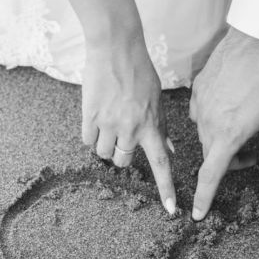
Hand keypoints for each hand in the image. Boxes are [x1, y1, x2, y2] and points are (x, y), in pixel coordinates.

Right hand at [82, 32, 175, 213]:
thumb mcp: (157, 99)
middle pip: (122, 162)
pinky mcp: (89, 116)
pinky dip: (91, 135)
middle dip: (122, 154)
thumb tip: (170, 151)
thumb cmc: (140, 72)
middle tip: (122, 137)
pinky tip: (96, 119)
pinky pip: (87, 141)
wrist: (115, 48)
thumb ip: (161, 128)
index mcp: (151, 125)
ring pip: (103, 154)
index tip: (171, 210)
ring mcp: (108, 124)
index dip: (166, 189)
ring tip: (108, 125)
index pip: (161, 164)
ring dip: (106, 145)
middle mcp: (130, 128)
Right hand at [190, 27, 258, 220]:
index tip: (196, 213)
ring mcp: (200, 106)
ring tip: (238, 123)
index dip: (203, 197)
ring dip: (219, 138)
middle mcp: (208, 124)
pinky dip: (211, 118)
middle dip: (227, 160)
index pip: (210, 176)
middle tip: (249, 150)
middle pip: (211, 155)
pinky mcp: (197, 92)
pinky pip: (199, 114)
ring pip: (204, 135)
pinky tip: (226, 105)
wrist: (255, 39)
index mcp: (228, 135)